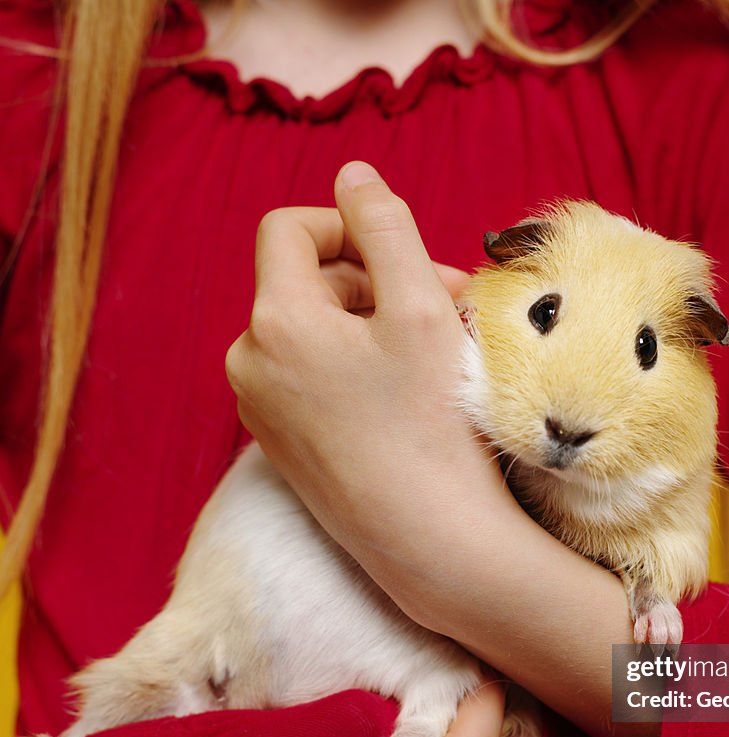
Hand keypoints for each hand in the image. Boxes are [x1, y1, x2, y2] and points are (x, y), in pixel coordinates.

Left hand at [225, 162, 515, 614]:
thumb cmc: (432, 424)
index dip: (348, 225)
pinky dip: (356, 367)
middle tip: (449, 305)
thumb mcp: (419, 307)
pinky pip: (312, 378)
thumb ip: (385, 226)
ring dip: (373, 325)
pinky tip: (407, 392)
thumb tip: (353, 174)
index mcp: (274, 320)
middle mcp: (250, 362)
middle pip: (308, 283)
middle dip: (378, 282)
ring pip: (315, 332)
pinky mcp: (283, 445)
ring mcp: (261, 410)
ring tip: (435, 351)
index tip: (405, 255)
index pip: (290, 230)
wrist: (430, 541)